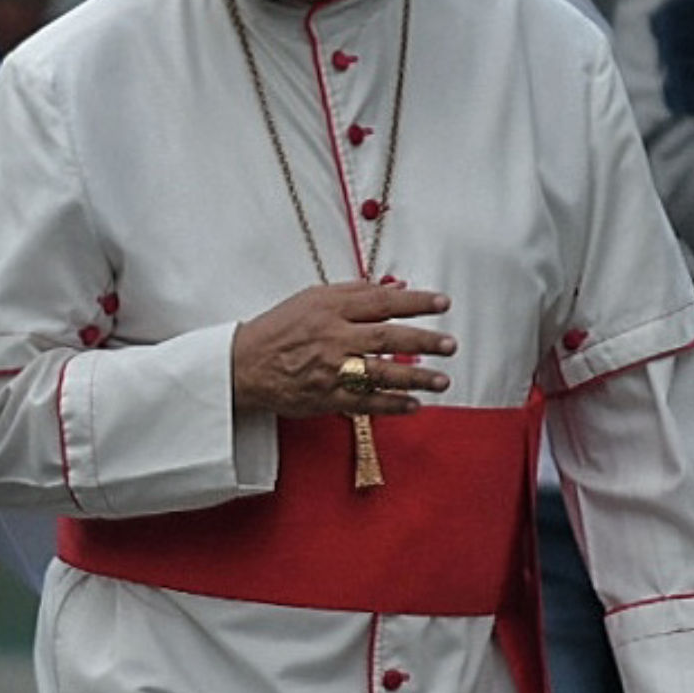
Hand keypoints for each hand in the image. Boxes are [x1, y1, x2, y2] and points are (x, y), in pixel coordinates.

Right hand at [229, 280, 453, 415]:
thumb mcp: (310, 299)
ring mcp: (329, 370)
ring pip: (380, 373)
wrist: (243, 365)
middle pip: (386, 338)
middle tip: (450, 345)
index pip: (380, 302)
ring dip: (415, 378)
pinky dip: (391, 405)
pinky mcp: (325, 397)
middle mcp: (332, 338)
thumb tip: (396, 287)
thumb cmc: (279, 329)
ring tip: (442, 381)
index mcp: (328, 310)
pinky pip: (365, 403)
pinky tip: (414, 405)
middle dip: (423, 341)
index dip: (415, 302)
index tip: (442, 303)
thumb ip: (354, 293)